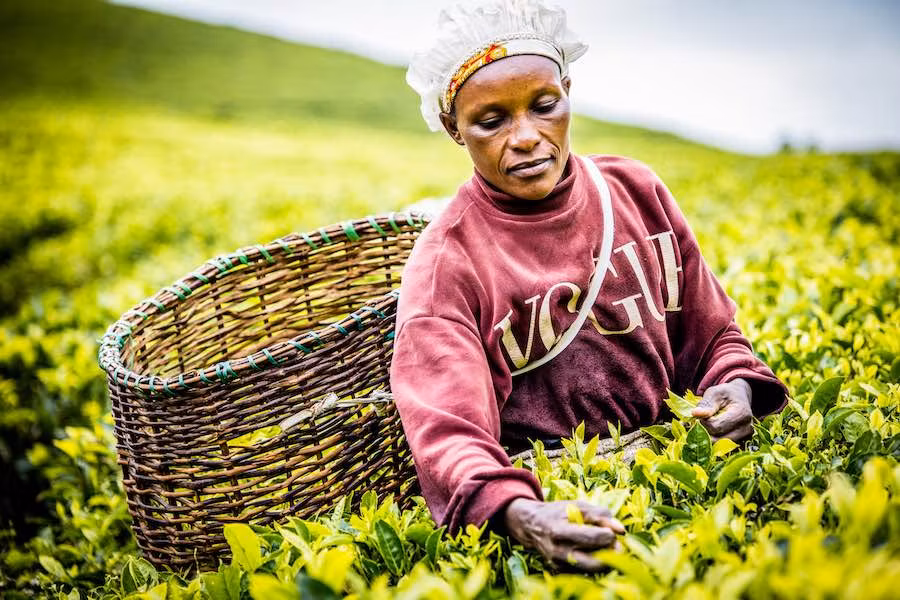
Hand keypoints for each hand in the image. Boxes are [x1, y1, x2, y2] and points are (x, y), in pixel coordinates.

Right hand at [503, 498, 624, 571]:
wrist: (533, 526)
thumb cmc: (559, 513)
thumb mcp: (577, 506)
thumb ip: (600, 515)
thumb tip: (621, 530)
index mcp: (559, 531)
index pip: (591, 538)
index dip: (608, 536)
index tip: (613, 532)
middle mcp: (558, 552)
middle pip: (593, 562)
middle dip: (611, 554)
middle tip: (617, 545)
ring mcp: (559, 565)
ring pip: (591, 571)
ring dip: (605, 561)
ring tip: (608, 549)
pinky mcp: (562, 572)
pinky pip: (585, 572)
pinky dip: (594, 564)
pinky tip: (595, 553)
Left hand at [691, 378, 753, 440]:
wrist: (739, 396)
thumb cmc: (726, 393)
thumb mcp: (715, 393)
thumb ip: (706, 404)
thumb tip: (695, 414)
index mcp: (741, 414)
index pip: (716, 427)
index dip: (703, 422)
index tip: (699, 414)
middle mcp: (746, 429)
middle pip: (717, 439)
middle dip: (704, 431)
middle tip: (699, 421)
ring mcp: (744, 437)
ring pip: (719, 445)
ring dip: (708, 436)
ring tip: (705, 423)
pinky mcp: (740, 441)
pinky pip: (722, 445)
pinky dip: (713, 439)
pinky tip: (710, 429)